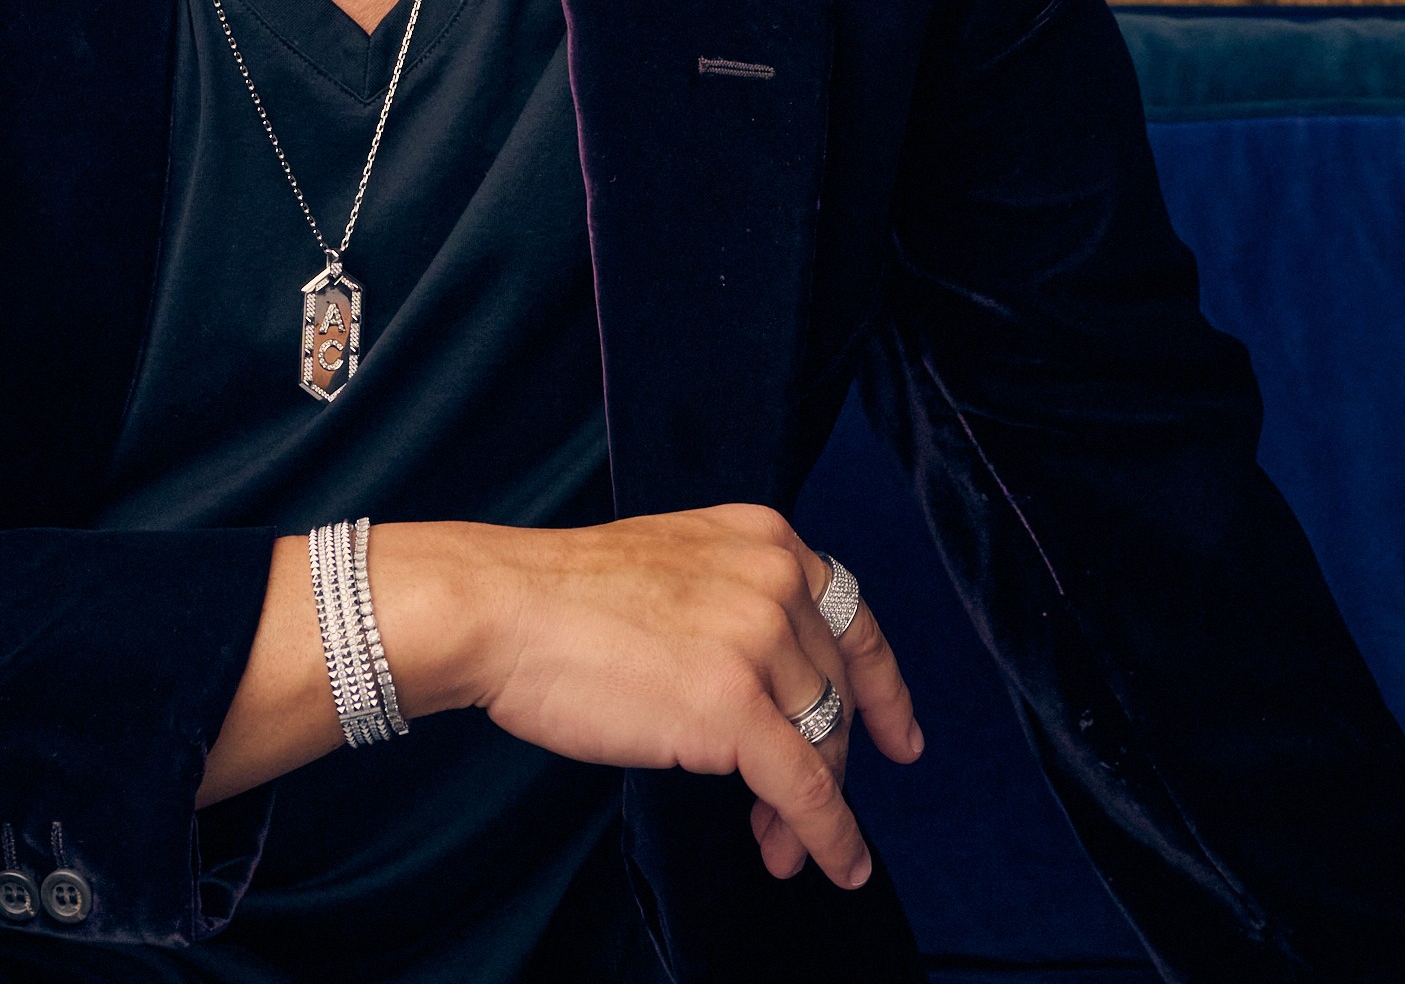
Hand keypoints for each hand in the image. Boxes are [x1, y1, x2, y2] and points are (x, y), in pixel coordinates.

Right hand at [386, 505, 924, 887]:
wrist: (503, 608)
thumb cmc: (562, 597)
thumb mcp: (678, 566)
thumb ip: (734, 603)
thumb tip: (769, 689)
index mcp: (766, 539)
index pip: (851, 617)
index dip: (883, 687)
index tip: (900, 736)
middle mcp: (776, 582)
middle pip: (835, 691)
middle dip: (830, 762)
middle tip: (807, 816)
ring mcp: (760, 643)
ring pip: (821, 743)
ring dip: (810, 806)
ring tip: (780, 846)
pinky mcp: (737, 708)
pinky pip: (805, 787)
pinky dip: (830, 836)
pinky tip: (832, 865)